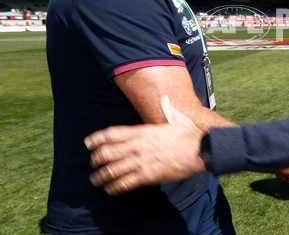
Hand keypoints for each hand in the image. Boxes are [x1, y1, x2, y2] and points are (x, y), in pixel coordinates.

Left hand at [85, 96, 205, 195]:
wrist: (200, 150)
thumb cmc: (189, 135)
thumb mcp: (177, 119)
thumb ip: (168, 109)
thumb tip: (165, 99)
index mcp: (142, 131)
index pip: (112, 134)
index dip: (97, 138)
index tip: (88, 143)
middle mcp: (138, 146)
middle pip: (107, 153)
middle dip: (96, 159)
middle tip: (92, 163)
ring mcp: (141, 161)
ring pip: (112, 170)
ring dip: (101, 176)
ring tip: (95, 180)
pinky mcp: (147, 176)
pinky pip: (124, 183)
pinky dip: (114, 187)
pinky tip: (110, 189)